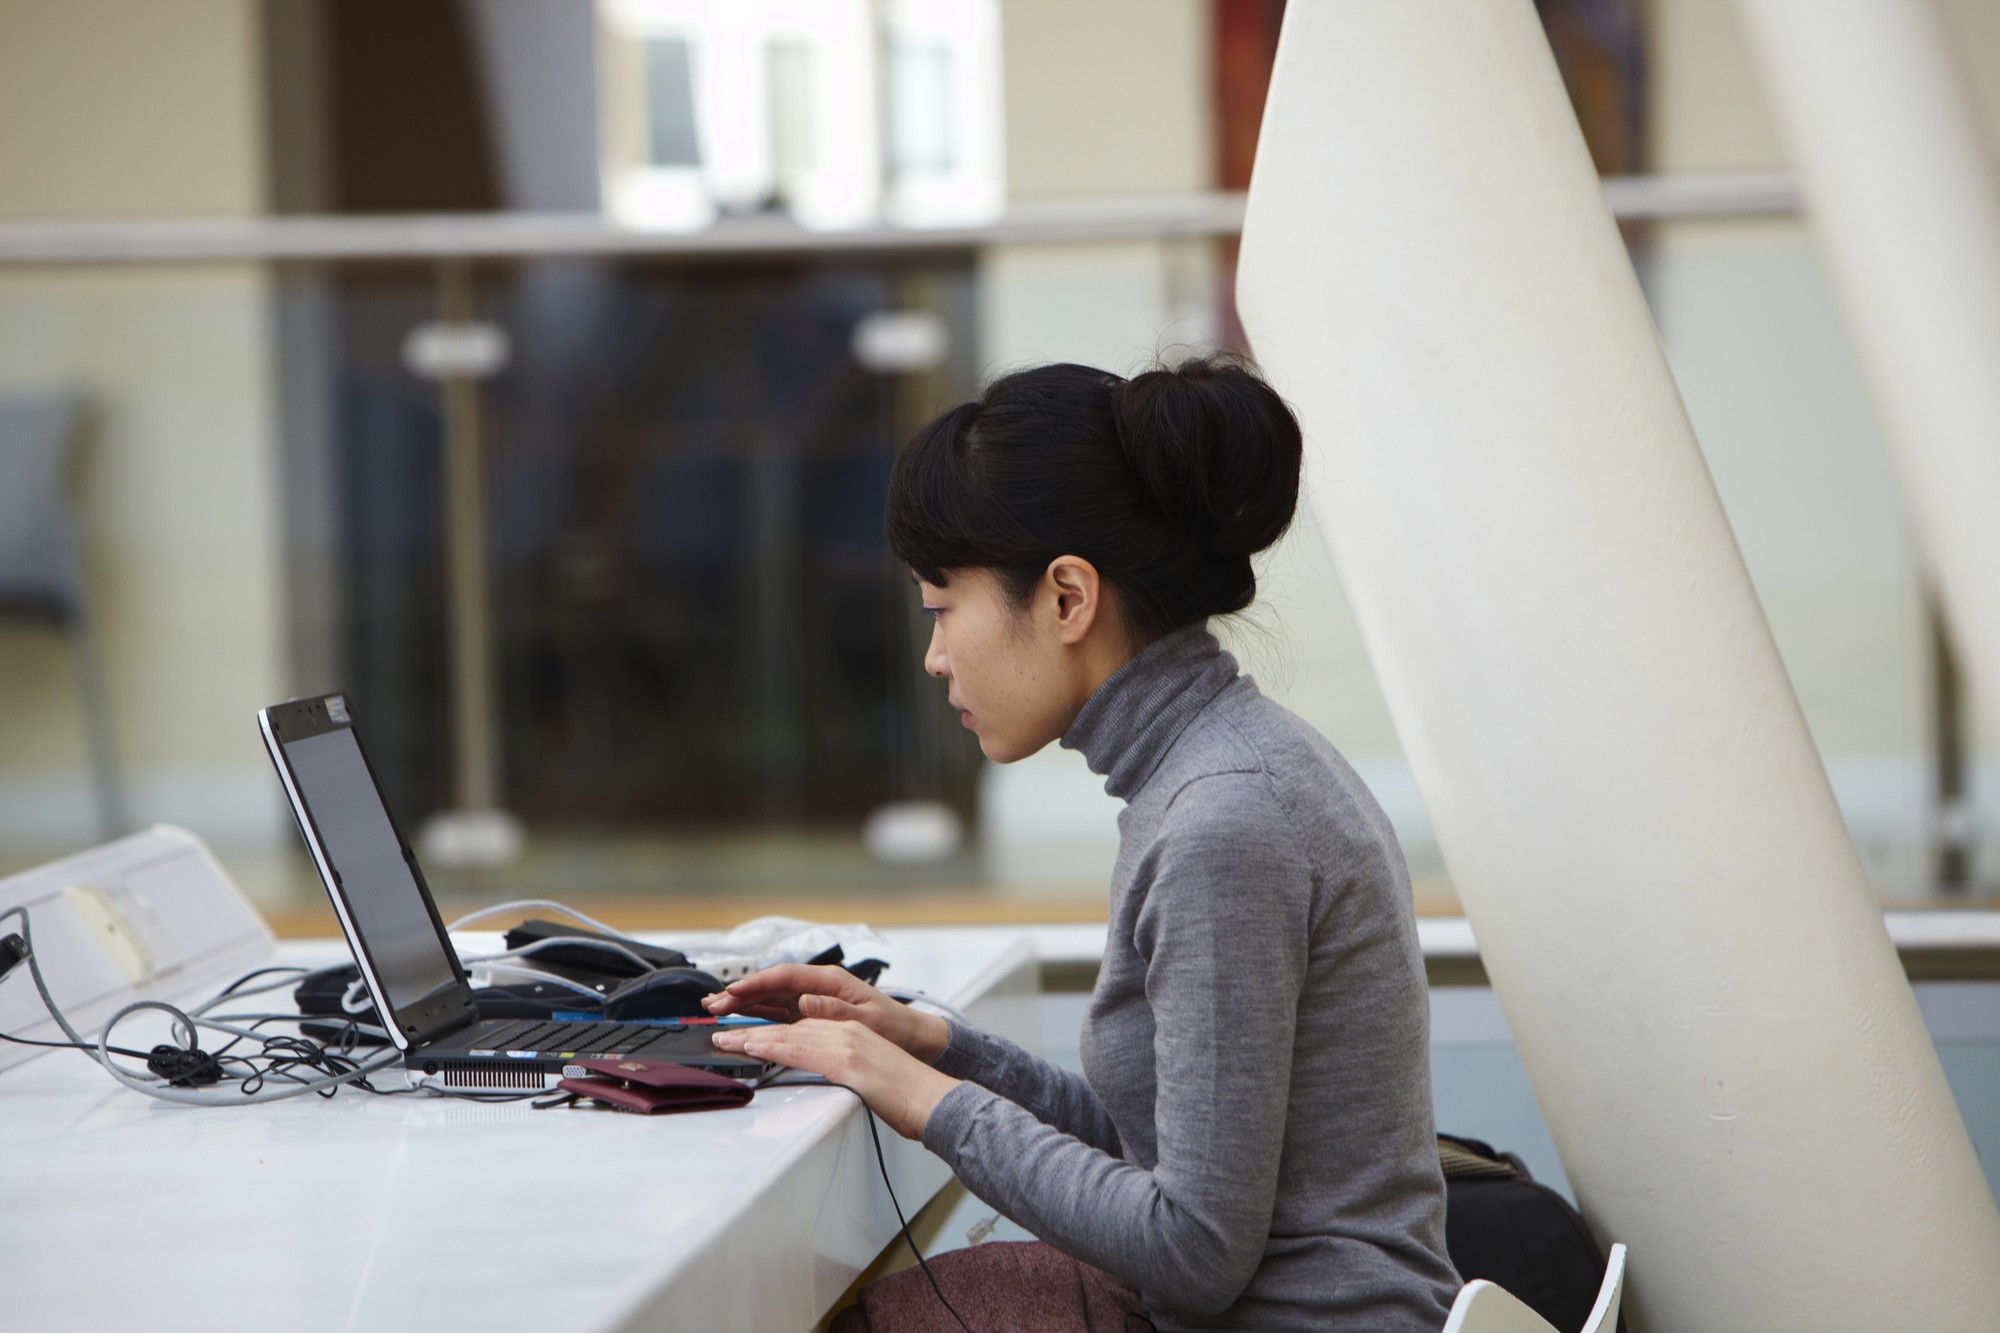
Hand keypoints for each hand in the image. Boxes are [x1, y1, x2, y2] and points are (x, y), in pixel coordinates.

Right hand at [702, 964, 950, 1063]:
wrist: (909, 1037)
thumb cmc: (892, 1025)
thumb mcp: (867, 1018)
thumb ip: (835, 1010)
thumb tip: (806, 1001)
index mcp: (830, 980)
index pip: (784, 977)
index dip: (756, 983)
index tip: (733, 992)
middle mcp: (818, 987)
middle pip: (771, 985)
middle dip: (740, 993)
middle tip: (713, 1004)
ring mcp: (812, 1000)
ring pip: (770, 998)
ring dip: (744, 1003)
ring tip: (715, 1008)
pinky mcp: (811, 1015)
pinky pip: (778, 1011)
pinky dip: (757, 1013)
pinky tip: (740, 1018)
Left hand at [712, 1019, 957, 1139]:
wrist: (936, 1102)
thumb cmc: (910, 1098)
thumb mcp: (873, 1078)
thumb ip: (847, 1073)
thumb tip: (833, 1081)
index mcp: (853, 1035)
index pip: (801, 1029)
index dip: (770, 1031)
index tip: (744, 1036)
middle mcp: (847, 1032)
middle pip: (789, 1027)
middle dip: (752, 1029)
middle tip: (722, 1033)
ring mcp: (847, 1043)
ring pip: (788, 1034)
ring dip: (751, 1036)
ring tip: (724, 1039)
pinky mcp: (846, 1060)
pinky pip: (800, 1050)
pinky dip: (771, 1047)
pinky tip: (751, 1047)